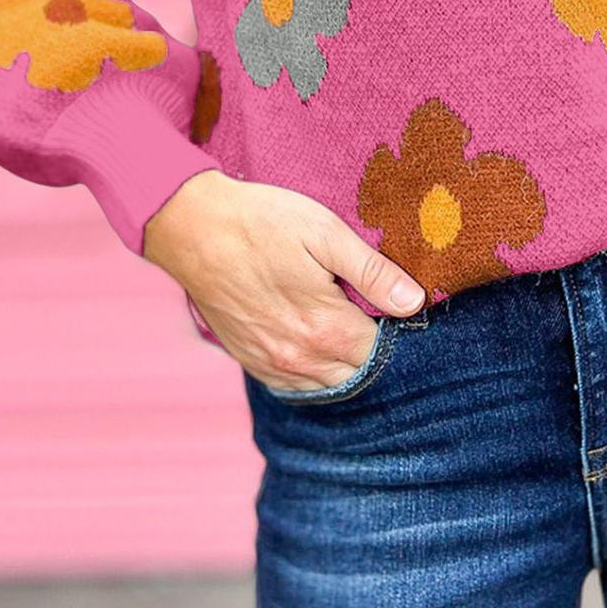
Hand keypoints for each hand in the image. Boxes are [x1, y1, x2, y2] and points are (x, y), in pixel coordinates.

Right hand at [142, 170, 428, 390]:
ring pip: (326, 384)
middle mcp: (298, 358)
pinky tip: (319, 344)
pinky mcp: (250, 360)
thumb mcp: (324, 233)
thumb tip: (414, 303)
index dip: (398, 331)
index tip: (402, 308)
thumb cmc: (261, 223)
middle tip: (379, 315)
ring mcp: (270, 364)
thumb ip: (372, 272)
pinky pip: (294, 385)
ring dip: (345, 364)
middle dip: (374, 350)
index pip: (380, 350)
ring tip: (353, 329)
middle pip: (356, 372)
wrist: (192, 229)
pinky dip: (315, 372)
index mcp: (324, 327)